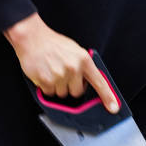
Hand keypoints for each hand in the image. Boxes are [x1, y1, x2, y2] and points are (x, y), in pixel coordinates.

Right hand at [4, 13, 118, 112]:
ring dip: (57, 87)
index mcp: (84, 60)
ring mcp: (60, 75)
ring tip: (53, 71)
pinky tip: (45, 74)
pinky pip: (49, 93)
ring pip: (62, 94)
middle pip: (77, 93)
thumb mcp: (75, 50)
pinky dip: (46, 87)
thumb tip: (89, 81)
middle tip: (64, 75)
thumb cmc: (53, 43)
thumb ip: (83, 66)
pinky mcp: (46, 80)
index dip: (108, 97)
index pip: (100, 82)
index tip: (114, 108)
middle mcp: (74, 68)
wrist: (32, 37)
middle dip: (71, 87)